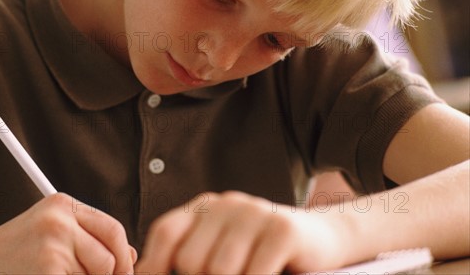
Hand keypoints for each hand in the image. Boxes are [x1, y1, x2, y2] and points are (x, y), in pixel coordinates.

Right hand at [0, 193, 136, 273]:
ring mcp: (52, 246)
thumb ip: (89, 240)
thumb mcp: (52, 233)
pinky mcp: (47, 271)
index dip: (124, 255)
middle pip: (110, 256)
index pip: (113, 228)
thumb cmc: (14, 253)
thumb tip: (132, 256)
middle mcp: (59, 220)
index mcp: (63, 204)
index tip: (124, 272)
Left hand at [135, 191, 350, 273]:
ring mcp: (255, 213)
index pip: (166, 231)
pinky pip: (254, 274)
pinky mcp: (282, 229)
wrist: (324, 239)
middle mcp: (227, 203)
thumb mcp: (224, 250)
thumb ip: (193, 258)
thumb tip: (146, 274)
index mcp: (206, 207)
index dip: (155, 264)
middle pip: (191, 259)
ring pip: (220, 271)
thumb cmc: (264, 253)